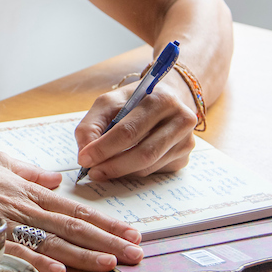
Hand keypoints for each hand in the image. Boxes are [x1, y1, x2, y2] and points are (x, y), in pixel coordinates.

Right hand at [0, 146, 143, 271]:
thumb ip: (31, 173)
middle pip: (73, 227)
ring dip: (83, 255)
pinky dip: (38, 262)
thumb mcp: (0, 162)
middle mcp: (24, 206)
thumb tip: (58, 179)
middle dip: (107, 241)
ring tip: (111, 264)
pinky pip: (15, 252)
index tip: (132, 233)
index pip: (76, 209)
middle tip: (137, 254)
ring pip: (51, 241)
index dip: (106, 223)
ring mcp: (5, 222)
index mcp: (29, 191)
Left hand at [75, 74, 197, 181]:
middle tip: (92, 172)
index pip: (129, 131)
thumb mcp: (109, 102)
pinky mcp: (184, 158)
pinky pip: (154, 172)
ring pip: (148, 167)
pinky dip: (133, 172)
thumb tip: (84, 155)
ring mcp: (186, 141)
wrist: (167, 99)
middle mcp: (181, 121)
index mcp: (162, 100)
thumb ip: (91, 125)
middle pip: (143, 153)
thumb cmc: (135, 101)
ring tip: (102, 169)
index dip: (104, 148)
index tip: (84, 159)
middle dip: (113, 166)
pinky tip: (124, 164)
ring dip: (121, 172)